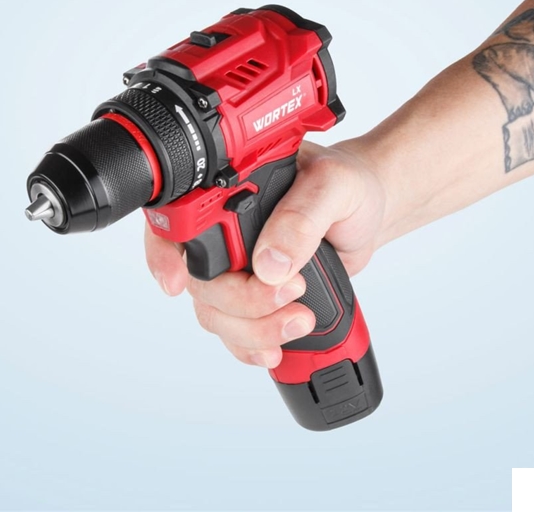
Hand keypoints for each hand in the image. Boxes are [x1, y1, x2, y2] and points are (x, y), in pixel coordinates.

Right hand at [144, 140, 386, 367]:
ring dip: (252, 330)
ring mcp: (238, 270)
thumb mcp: (332, 186)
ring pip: (215, 315)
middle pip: (201, 283)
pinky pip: (235, 333)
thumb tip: (269, 262)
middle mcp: (225, 234)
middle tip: (290, 294)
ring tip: (299, 321)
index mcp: (230, 194)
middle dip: (241, 303)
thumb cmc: (348, 185)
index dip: (164, 256)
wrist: (369, 212)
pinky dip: (250, 347)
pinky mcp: (256, 298)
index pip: (177, 224)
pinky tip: (273, 349)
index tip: (177, 282)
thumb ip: (300, 218)